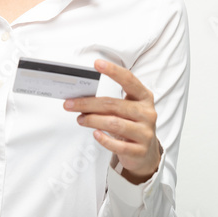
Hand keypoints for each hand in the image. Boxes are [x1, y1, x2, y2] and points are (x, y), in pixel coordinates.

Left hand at [63, 59, 161, 184]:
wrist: (144, 152)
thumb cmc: (131, 125)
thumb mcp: (125, 110)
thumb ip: (110, 102)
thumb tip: (81, 97)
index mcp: (144, 97)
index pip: (129, 80)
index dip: (113, 71)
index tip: (97, 63)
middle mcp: (147, 113)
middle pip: (113, 104)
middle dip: (88, 103)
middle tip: (71, 104)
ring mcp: (145, 132)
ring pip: (114, 123)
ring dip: (92, 120)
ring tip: (80, 119)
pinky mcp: (140, 150)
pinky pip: (117, 145)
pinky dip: (103, 139)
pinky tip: (95, 133)